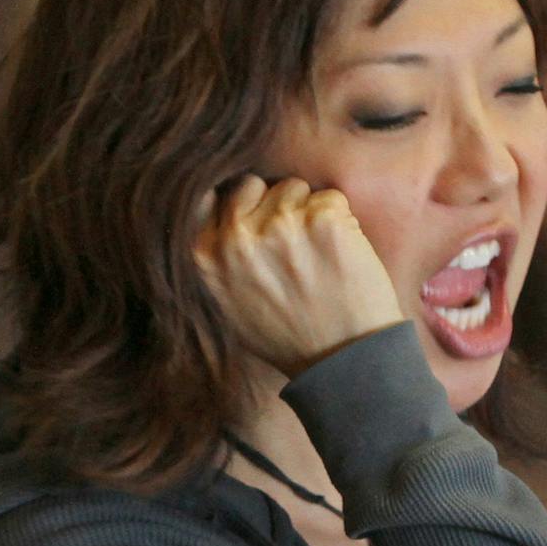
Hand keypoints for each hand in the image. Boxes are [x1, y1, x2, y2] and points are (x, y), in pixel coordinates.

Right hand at [194, 175, 404, 376]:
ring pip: (295, 188)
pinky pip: (331, 198)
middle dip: (273, 205)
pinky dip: (341, 221)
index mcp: (205, 255)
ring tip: (317, 258)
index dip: (241, 209)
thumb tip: (214, 207)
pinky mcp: (322, 220)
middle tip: (293, 248)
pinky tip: (340, 256)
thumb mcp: (226, 302)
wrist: (341, 360)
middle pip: (254, 185)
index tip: (258, 230)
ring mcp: (280, 225)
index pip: (215, 197)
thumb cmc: (286, 336)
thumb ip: (215, 255)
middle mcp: (237, 236)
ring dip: (308, 212)